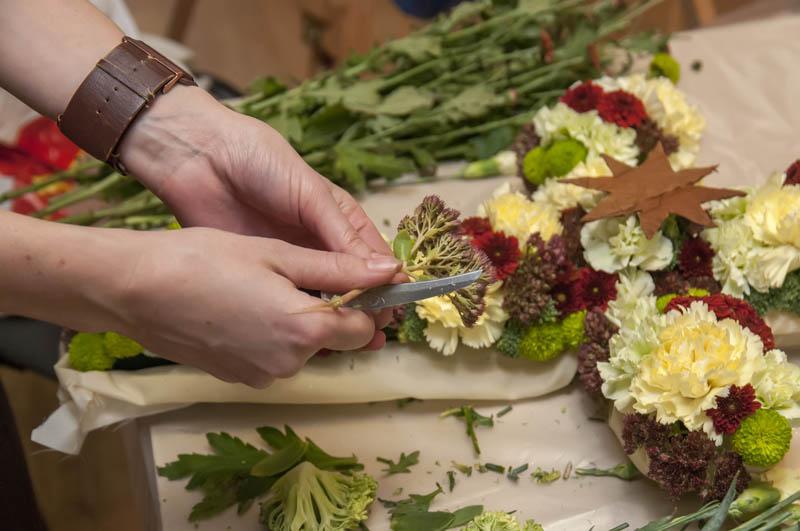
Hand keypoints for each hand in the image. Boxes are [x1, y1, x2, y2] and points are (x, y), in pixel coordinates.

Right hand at [112, 227, 400, 386]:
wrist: (135, 290)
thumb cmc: (205, 260)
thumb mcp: (277, 255)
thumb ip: (339, 267)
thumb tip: (390, 271)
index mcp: (306, 330)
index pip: (363, 328)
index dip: (364, 303)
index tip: (353, 279)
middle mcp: (290, 363)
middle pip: (333, 340)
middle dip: (328, 311)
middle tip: (297, 274)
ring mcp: (262, 376)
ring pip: (302, 348)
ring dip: (298, 322)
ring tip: (263, 286)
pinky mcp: (238, 378)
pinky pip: (274, 357)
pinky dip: (271, 335)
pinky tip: (243, 306)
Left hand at [118, 86, 398, 331]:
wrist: (198, 157)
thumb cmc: (260, 162)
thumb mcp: (310, 194)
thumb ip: (342, 234)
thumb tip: (388, 269)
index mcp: (336, 219)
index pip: (370, 257)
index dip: (385, 282)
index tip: (395, 307)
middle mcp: (317, 243)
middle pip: (349, 283)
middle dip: (365, 306)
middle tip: (376, 333)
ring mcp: (288, 261)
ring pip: (320, 296)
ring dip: (336, 317)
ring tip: (353, 342)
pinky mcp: (260, 273)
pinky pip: (286, 300)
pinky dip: (301, 317)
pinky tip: (310, 335)